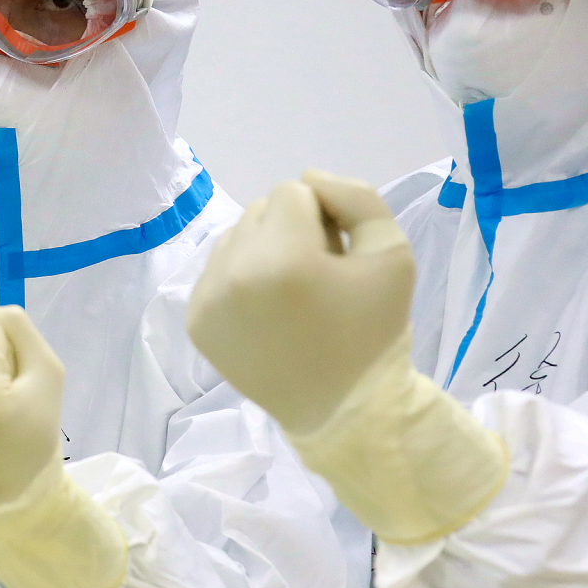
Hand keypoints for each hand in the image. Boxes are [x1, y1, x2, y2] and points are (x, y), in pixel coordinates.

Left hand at [187, 169, 413, 434]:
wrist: (343, 410)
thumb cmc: (373, 332)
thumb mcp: (392, 251)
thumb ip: (356, 197)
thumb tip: (308, 178)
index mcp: (284, 259)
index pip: (294, 191)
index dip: (325, 217)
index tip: (338, 257)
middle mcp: (234, 275)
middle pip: (260, 210)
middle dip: (291, 232)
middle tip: (318, 278)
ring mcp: (207, 300)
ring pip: (235, 237)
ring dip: (263, 252)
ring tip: (293, 296)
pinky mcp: (195, 321)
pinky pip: (216, 270)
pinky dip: (241, 280)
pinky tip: (268, 311)